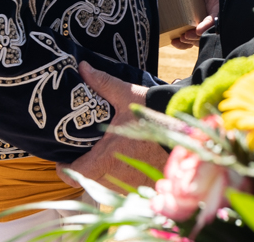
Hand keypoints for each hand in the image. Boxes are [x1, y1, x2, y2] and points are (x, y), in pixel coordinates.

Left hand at [59, 62, 166, 189]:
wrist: (189, 133)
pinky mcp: (144, 187)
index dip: (65, 168)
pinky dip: (119, 175)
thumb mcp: (128, 96)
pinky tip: (123, 159)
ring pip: (106, 184)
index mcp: (107, 159)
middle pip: (88, 180)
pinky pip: (123, 185)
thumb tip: (83, 67)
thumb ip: (103, 83)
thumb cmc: (156, 115)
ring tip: (101, 152)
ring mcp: (131, 186)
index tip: (64, 158)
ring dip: (101, 172)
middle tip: (82, 149)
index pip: (75, 175)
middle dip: (83, 166)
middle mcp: (117, 178)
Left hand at [171, 0, 220, 48]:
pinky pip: (188, 33)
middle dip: (197, 37)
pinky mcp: (190, 18)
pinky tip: (174, 41)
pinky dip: (182, 41)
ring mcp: (201, 17)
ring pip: (198, 36)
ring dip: (189, 41)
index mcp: (220, 5)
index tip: (199, 30)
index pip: (216, 19)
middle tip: (185, 37)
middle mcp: (211, 14)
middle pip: (207, 32)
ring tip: (179, 40)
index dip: (209, 26)